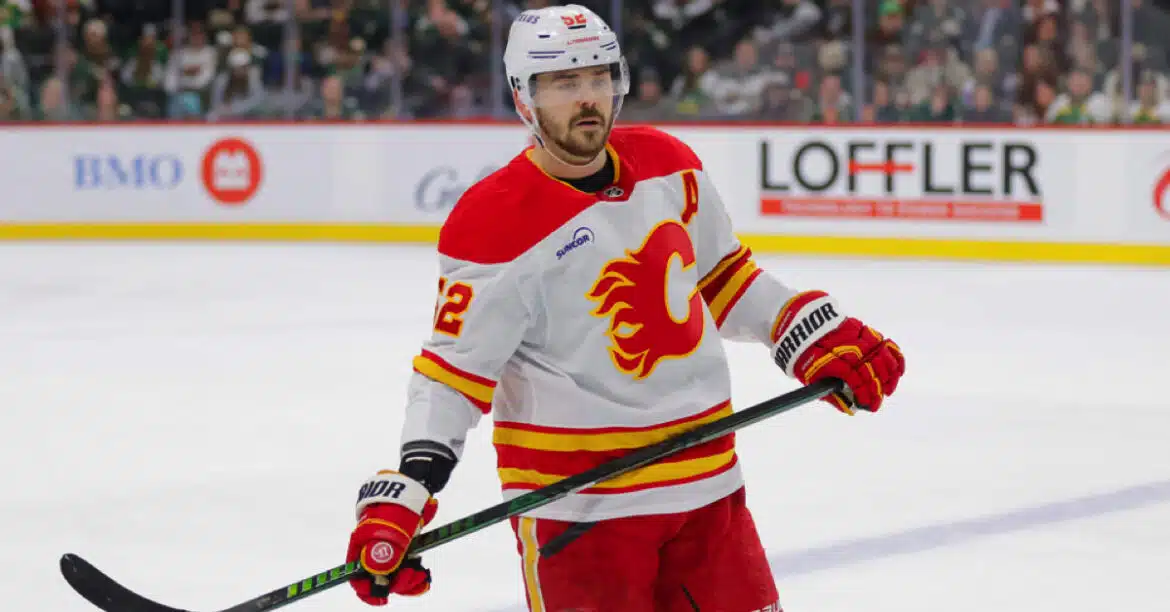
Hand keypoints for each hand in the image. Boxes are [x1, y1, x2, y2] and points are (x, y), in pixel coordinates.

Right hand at [346, 470, 438, 605]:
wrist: (416, 485)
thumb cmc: (401, 503)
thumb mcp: (394, 529)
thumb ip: (385, 553)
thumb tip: (377, 575)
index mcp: (362, 543)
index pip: (356, 575)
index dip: (366, 590)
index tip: (382, 599)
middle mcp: (372, 547)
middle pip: (377, 577)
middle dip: (394, 583)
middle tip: (413, 577)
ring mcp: (387, 546)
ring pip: (393, 573)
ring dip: (406, 580)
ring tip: (422, 575)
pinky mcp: (402, 544)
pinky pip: (405, 566)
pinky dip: (413, 572)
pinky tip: (423, 575)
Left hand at [772, 291, 903, 413]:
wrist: (801, 324)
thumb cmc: (805, 355)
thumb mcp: (810, 379)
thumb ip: (831, 395)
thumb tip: (850, 409)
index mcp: (834, 362)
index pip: (858, 382)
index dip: (866, 396)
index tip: (869, 406)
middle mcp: (849, 349)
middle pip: (873, 372)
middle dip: (878, 390)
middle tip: (877, 401)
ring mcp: (859, 338)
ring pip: (883, 358)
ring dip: (889, 376)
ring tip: (888, 389)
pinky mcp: (865, 330)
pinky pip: (886, 344)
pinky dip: (894, 357)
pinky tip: (896, 370)